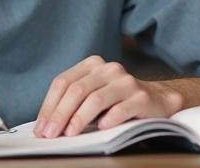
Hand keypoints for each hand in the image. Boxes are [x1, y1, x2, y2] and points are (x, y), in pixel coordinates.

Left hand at [33, 55, 182, 137]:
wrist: (158, 100)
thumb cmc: (118, 100)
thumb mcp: (94, 93)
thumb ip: (73, 101)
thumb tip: (46, 124)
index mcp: (93, 65)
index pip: (63, 82)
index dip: (49, 105)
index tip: (41, 127)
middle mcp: (109, 69)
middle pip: (77, 90)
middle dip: (60, 114)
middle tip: (51, 134)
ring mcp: (126, 82)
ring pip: (96, 99)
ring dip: (79, 118)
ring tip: (70, 133)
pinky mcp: (141, 97)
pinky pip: (121, 109)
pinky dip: (108, 120)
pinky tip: (101, 129)